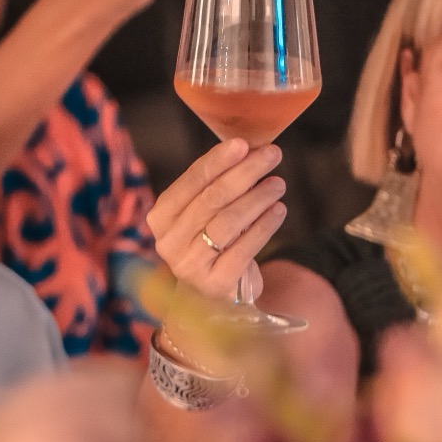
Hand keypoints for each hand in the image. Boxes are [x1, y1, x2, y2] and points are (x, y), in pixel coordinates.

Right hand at [145, 139, 286, 301]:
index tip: (244, 143)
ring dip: (258, 198)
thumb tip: (250, 149)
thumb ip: (217, 185)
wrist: (213, 297)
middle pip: (212, 199)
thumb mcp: (205, 214)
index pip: (191, 181)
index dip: (218, 160)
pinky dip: (264, 226)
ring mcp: (190, 265)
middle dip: (245, 173)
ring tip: (279, 184)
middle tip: (272, 155)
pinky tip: (279, 210)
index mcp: (161, 217)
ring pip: (228, 222)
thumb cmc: (211, 243)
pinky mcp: (215, 284)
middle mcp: (169, 242)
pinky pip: (244, 249)